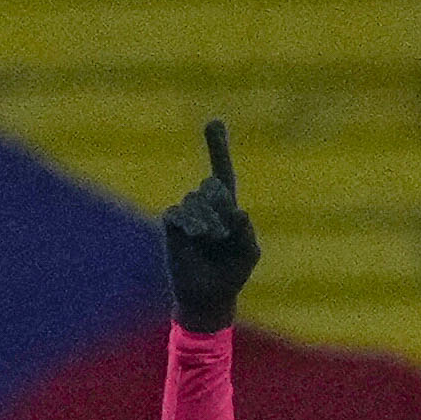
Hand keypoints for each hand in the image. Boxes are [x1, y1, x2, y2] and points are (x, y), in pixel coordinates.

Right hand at [162, 119, 260, 333]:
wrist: (207, 298)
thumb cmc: (231, 275)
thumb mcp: (249, 255)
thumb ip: (248, 233)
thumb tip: (239, 212)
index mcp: (226, 208)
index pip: (221, 173)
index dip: (217, 148)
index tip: (213, 121)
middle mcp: (204, 206)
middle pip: (213, 186)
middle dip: (222, 208)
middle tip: (224, 235)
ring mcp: (186, 215)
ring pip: (196, 199)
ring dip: (208, 220)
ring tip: (212, 241)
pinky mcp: (171, 226)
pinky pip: (177, 213)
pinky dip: (190, 223)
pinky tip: (196, 236)